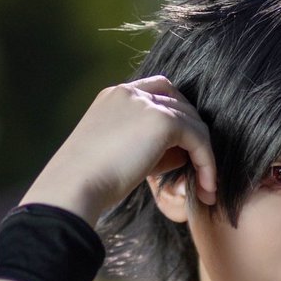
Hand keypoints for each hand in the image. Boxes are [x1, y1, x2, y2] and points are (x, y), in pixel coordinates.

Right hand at [19, 76, 216, 222]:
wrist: (73, 186)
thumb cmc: (88, 182)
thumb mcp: (116, 154)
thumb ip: (146, 145)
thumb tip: (182, 154)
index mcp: (114, 96)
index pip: (156, 91)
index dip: (174, 116)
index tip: (182, 151)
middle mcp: (129, 93)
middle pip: (179, 103)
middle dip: (192, 136)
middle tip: (200, 171)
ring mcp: (146, 103)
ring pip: (192, 122)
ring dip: (204, 155)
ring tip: (206, 188)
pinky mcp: (162, 121)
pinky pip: (198, 138)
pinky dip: (207, 163)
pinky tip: (206, 189)